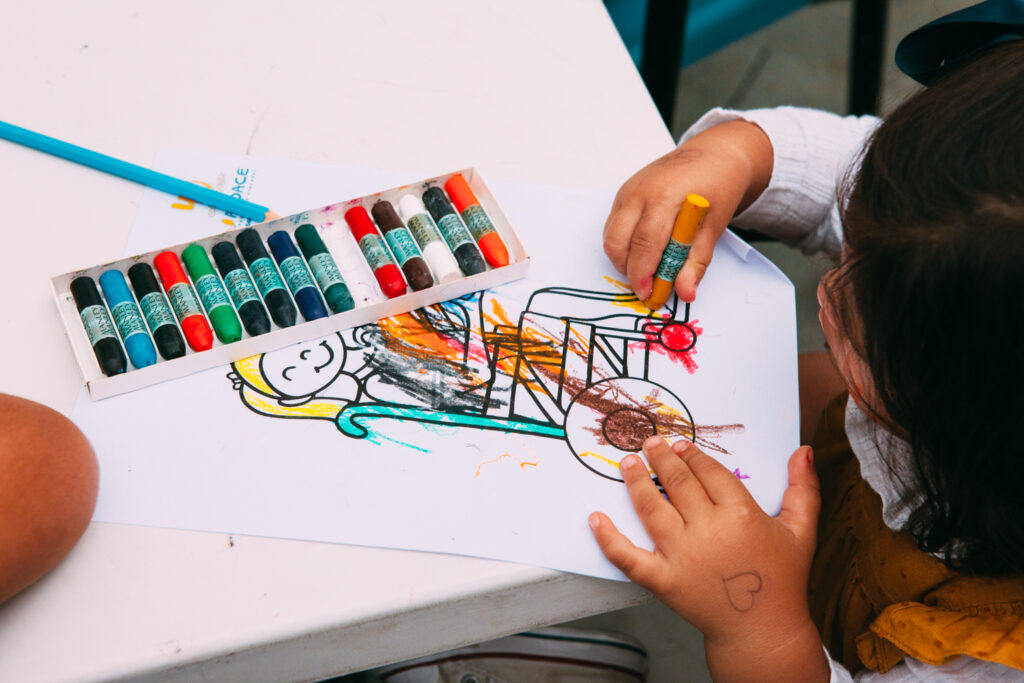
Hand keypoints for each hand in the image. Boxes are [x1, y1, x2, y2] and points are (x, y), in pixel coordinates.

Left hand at [589, 437, 828, 680]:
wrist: (762, 631)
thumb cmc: (782, 580)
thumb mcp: (801, 531)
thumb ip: (803, 489)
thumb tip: (802, 450)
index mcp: (742, 516)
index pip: (709, 473)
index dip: (692, 456)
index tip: (680, 444)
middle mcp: (709, 531)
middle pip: (678, 483)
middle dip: (661, 459)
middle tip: (650, 443)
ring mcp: (683, 556)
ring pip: (651, 508)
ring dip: (635, 482)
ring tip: (627, 463)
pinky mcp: (663, 581)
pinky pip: (628, 557)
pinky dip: (608, 538)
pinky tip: (595, 518)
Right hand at [603, 120, 772, 302]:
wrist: (713, 154)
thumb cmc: (717, 186)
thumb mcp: (714, 225)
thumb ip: (697, 261)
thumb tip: (685, 293)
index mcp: (665, 197)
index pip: (645, 244)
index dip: (643, 274)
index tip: (650, 295)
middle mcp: (640, 192)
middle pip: (619, 242)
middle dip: (629, 271)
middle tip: (646, 289)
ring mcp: (628, 191)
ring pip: (611, 237)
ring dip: (624, 260)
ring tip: (647, 271)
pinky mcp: (623, 193)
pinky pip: (613, 227)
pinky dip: (624, 245)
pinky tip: (643, 252)